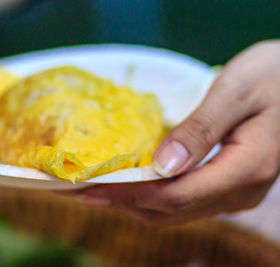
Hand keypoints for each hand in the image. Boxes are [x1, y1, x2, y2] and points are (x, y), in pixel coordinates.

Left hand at [75, 40, 279, 225]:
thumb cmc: (272, 77)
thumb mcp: (236, 93)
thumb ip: (201, 129)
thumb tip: (163, 166)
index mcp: (245, 168)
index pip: (175, 196)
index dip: (129, 195)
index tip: (89, 189)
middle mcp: (240, 192)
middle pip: (171, 210)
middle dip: (122, 203)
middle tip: (80, 191)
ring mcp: (234, 193)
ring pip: (175, 211)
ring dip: (133, 203)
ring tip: (97, 190)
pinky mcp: (227, 187)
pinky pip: (183, 201)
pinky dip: (150, 196)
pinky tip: (130, 183)